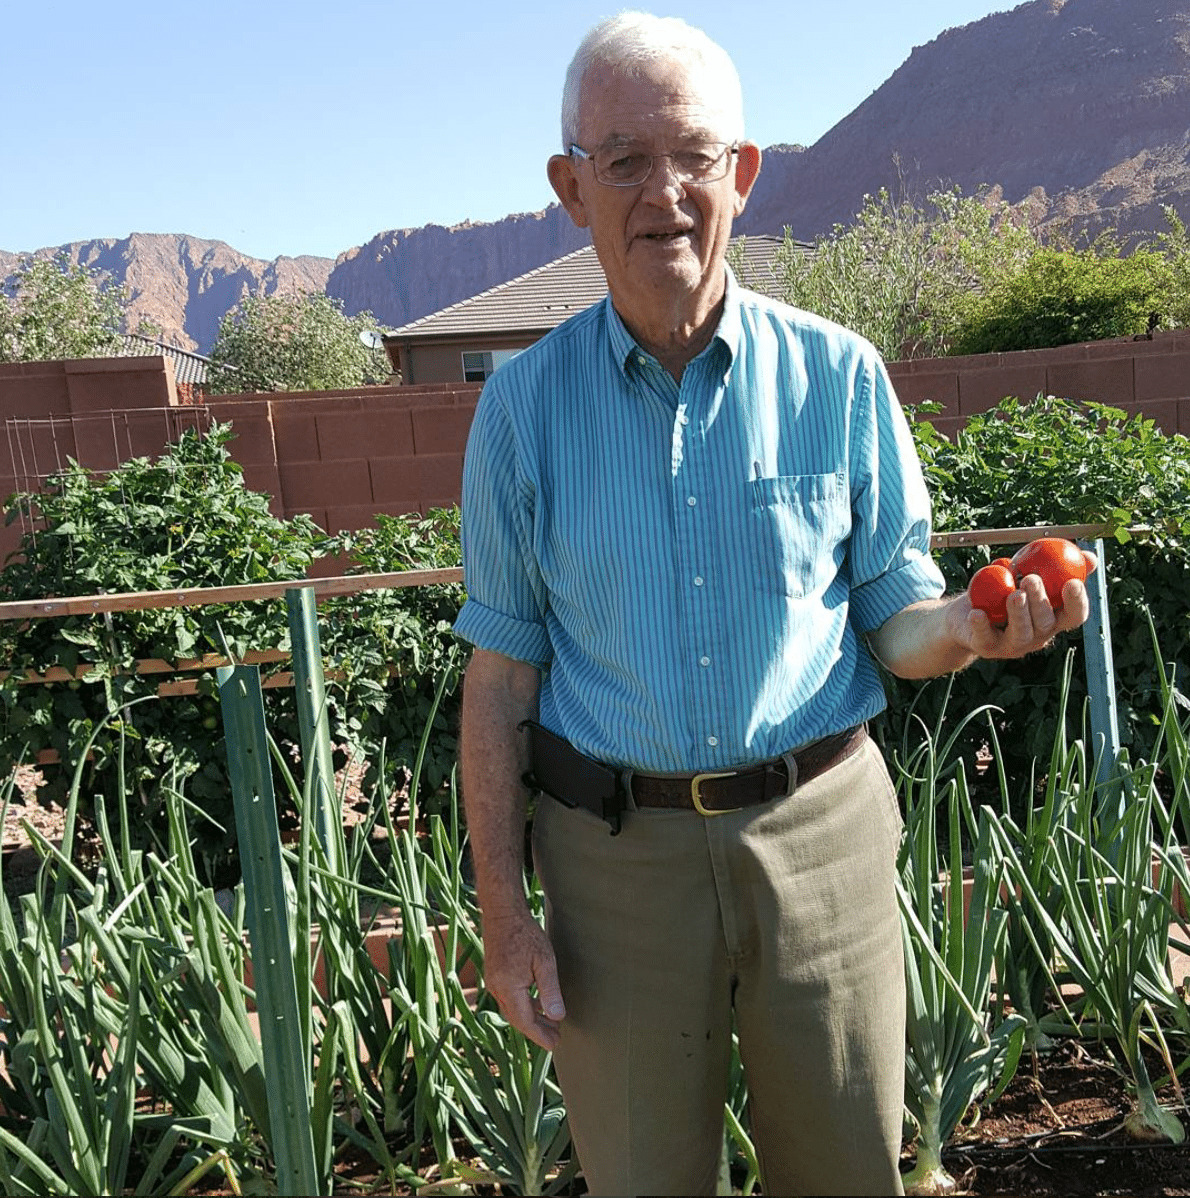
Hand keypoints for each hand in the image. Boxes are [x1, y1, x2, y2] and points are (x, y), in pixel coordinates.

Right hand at [480, 909, 565, 1049]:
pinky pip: (508, 998)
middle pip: (517, 1019)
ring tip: (551, 1022)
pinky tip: (537, 1003)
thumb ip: (550, 991)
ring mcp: (493, 981)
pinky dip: (523, 1005)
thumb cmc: (525, 934)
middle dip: (536, 1030)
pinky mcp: (494, 974)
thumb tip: (558, 1017)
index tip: (554, 1045)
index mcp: (508, 988)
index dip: (540, 1036)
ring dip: (530, 1018)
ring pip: (512, 1009)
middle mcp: (497, 989)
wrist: (502, 913)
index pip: (525, 1022)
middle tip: (556, 1038)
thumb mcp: (544, 961)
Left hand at [950, 552, 1096, 659]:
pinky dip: (981, 625)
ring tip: (1013, 594)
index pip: (1073, 616)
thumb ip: (1056, 568)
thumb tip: (1088, 555)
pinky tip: (977, 613)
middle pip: (1045, 623)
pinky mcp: (986, 647)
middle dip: (1040, 601)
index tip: (1073, 582)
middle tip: (1031, 579)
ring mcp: (1012, 645)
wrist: (964, 616)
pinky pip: (985, 637)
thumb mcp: (1027, 576)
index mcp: (1052, 620)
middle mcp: (1037, 636)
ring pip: (1021, 633)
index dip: (1076, 602)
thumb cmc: (1003, 593)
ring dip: (1018, 613)